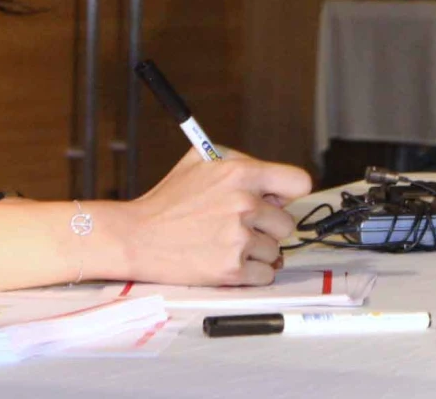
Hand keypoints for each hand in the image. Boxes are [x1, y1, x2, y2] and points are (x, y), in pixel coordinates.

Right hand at [104, 149, 311, 286]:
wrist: (136, 237)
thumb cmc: (167, 201)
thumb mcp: (201, 161)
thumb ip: (240, 163)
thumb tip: (271, 180)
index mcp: (241, 173)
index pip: (299, 183)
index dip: (289, 194)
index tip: (279, 202)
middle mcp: (245, 204)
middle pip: (287, 223)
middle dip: (268, 227)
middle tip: (242, 227)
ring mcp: (239, 239)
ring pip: (275, 251)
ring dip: (257, 251)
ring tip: (226, 244)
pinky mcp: (231, 270)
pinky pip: (265, 274)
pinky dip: (251, 273)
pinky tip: (228, 261)